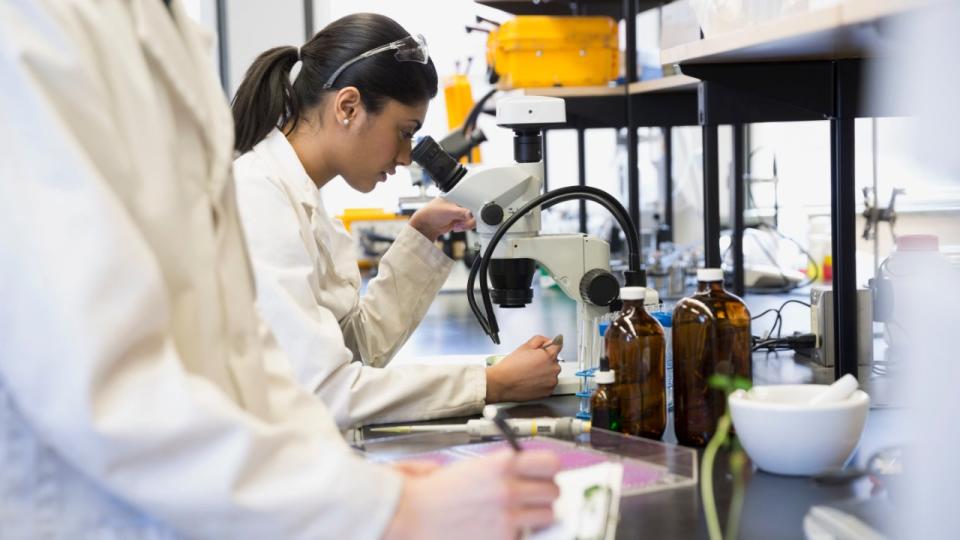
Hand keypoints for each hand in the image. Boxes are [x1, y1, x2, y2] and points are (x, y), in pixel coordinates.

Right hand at [383, 450, 560, 539]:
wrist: (410, 517)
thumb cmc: (435, 494)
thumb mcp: (471, 467)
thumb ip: (502, 467)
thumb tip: (526, 469)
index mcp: (501, 465)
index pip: (551, 463)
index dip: (548, 470)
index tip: (543, 474)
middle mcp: (509, 489)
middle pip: (553, 491)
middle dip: (542, 495)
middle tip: (529, 498)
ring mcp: (508, 518)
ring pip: (546, 516)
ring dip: (535, 516)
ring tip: (517, 516)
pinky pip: (527, 536)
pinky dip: (519, 534)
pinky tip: (503, 530)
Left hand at [407, 197, 475, 241]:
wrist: (427, 225)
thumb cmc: (432, 213)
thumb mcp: (449, 211)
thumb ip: (462, 212)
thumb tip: (471, 214)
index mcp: (458, 196)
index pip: (473, 201)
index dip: (474, 208)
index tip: (472, 214)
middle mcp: (461, 203)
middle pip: (475, 211)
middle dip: (469, 219)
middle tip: (462, 221)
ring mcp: (461, 212)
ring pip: (472, 219)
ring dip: (466, 224)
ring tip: (457, 224)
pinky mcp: (460, 221)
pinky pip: (468, 224)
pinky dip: (464, 227)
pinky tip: (456, 227)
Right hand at [485, 335, 561, 402]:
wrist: (502, 384)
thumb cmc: (511, 367)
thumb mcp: (524, 346)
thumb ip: (540, 340)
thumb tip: (548, 341)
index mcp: (548, 355)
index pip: (558, 346)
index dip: (550, 346)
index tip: (548, 347)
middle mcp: (553, 369)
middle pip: (554, 361)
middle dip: (545, 361)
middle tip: (531, 363)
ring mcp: (551, 382)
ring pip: (552, 373)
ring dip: (545, 373)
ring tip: (530, 374)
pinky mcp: (548, 392)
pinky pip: (549, 385)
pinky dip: (543, 383)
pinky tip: (531, 381)